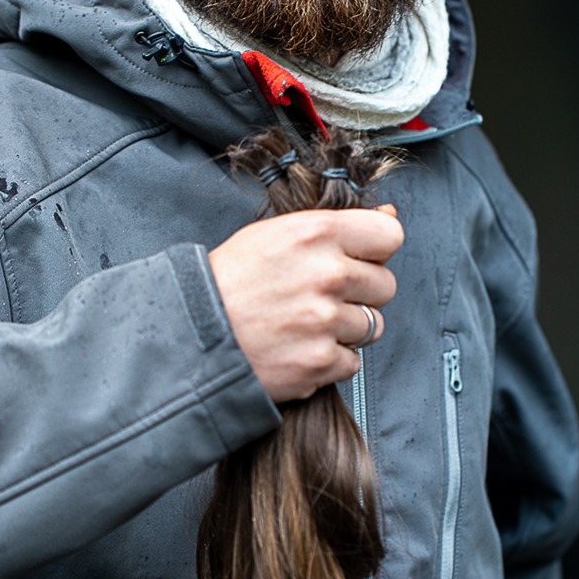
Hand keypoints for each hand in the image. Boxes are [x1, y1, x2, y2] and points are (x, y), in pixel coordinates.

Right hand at [208, 206, 402, 401]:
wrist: (189, 337)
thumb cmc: (228, 282)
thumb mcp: (274, 234)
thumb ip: (333, 225)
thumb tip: (390, 215)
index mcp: (316, 233)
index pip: (390, 235)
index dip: (376, 250)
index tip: (359, 259)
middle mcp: (326, 275)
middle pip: (386, 285)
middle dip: (361, 293)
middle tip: (322, 297)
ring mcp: (325, 322)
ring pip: (372, 326)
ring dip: (346, 329)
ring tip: (306, 324)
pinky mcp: (319, 362)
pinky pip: (351, 362)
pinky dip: (330, 360)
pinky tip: (299, 348)